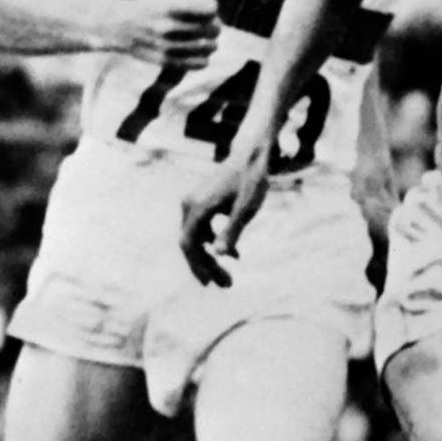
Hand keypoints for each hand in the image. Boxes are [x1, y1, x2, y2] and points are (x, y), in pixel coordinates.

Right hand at [110, 0, 231, 69]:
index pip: (211, 7)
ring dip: (210, 41)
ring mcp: (168, 47)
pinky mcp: (167, 62)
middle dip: (213, 23)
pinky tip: (194, 50)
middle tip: (203, 22)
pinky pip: (201, 63)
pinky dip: (203, 57)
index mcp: (170, 5)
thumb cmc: (150, 5)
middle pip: (214, 28)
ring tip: (199, 36)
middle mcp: (169, 26)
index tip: (204, 7)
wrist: (118, 26)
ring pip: (211, 47)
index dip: (211, 6)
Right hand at [177, 144, 270, 287]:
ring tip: (228, 277)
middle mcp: (189, 205)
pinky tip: (235, 255)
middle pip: (191, 244)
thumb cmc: (251, 180)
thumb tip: (218, 255)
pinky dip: (215, 243)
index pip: (189, 244)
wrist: (252, 154)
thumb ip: (232, 231)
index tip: (209, 284)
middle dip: (207, 266)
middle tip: (227, 285)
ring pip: (197, 238)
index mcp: (196, 207)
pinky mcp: (202, 202)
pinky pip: (203, 229)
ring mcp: (194, 203)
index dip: (197, 266)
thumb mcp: (246, 209)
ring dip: (211, 257)